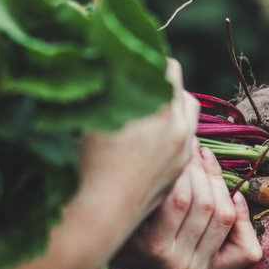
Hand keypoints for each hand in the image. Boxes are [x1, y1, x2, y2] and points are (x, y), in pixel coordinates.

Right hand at [76, 58, 199, 232]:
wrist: (95, 217)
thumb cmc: (82, 165)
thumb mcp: (88, 115)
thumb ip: (101, 81)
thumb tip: (99, 50)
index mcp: (161, 113)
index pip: (167, 68)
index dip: (147, 59)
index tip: (127, 58)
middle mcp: (179, 133)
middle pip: (182, 93)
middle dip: (161, 85)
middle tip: (134, 82)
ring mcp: (180, 158)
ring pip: (187, 120)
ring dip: (170, 110)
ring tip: (141, 109)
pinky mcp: (173, 177)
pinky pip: (183, 144)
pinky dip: (169, 133)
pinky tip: (142, 137)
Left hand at [114, 143, 262, 268]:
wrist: (87, 231)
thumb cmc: (134, 223)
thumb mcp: (175, 233)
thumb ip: (204, 219)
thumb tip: (229, 186)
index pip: (247, 251)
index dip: (244, 217)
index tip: (235, 193)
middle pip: (220, 213)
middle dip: (212, 176)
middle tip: (198, 151)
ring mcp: (171, 261)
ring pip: (204, 203)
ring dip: (196, 169)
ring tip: (184, 151)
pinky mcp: (152, 247)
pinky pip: (181, 200)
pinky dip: (182, 175)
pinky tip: (173, 164)